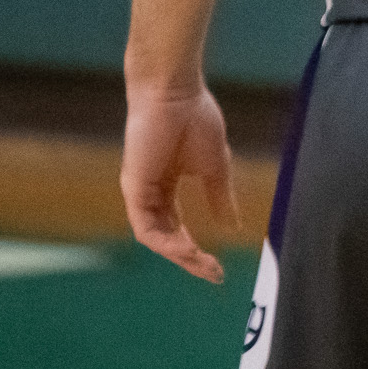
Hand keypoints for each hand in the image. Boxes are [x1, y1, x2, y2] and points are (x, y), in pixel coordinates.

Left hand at [121, 82, 238, 281]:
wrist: (176, 93)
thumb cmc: (195, 119)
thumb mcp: (215, 166)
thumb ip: (220, 196)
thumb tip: (233, 226)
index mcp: (166, 186)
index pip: (178, 227)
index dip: (196, 248)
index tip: (218, 266)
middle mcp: (150, 194)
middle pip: (166, 237)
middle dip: (190, 259)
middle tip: (214, 274)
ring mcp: (140, 192)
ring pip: (155, 237)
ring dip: (179, 254)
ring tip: (204, 264)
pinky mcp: (134, 188)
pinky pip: (147, 226)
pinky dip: (166, 241)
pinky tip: (188, 248)